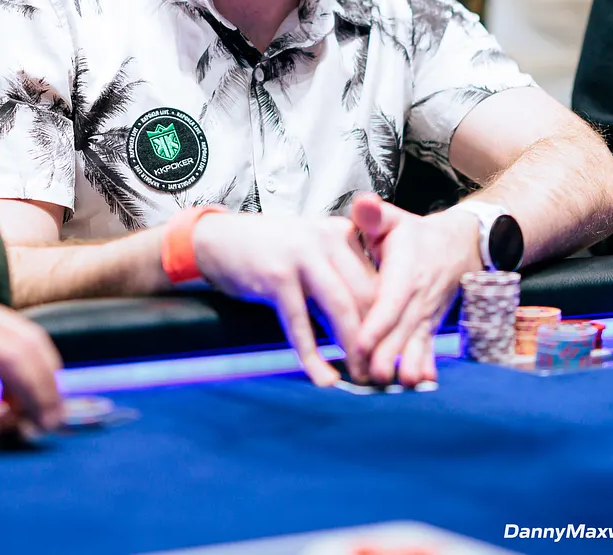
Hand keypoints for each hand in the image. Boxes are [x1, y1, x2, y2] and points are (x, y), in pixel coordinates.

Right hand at [193, 213, 378, 386]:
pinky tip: (323, 377)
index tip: (394, 350)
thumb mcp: (312, 256)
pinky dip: (313, 356)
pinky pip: (300, 325)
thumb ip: (340, 280)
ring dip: (353, 350)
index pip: (377, 280)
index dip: (389, 319)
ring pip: (340, 309)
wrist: (218, 239)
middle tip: (383, 372)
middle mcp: (327, 239)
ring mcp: (302, 256)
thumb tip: (371, 328)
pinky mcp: (277, 277)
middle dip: (377, 339)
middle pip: (366, 296)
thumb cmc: (269, 252)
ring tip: (361, 378)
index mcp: (341, 234)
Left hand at [351, 194, 478, 386]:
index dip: (377, 323)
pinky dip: (427, 365)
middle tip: (371, 377)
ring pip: (417, 343)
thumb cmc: (414, 235)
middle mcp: (419, 297)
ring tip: (400, 384)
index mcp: (405, 271)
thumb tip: (362, 204)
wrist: (459, 246)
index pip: (390, 301)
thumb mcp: (392, 219)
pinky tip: (422, 383)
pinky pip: (429, 347)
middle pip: (402, 329)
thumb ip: (373, 214)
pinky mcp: (431, 326)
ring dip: (409, 364)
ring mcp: (427, 314)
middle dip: (388, 354)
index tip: (360, 343)